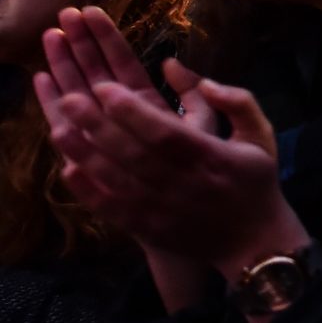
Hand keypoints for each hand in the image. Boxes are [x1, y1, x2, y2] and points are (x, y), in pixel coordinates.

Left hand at [36, 8, 307, 276]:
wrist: (253, 242)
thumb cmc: (255, 181)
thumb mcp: (261, 134)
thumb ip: (236, 101)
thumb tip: (199, 79)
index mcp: (212, 157)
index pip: (165, 132)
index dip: (133, 112)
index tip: (105, 87)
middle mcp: (184, 184)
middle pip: (133, 153)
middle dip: (99, 125)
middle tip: (70, 98)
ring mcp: (162, 210)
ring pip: (116, 179)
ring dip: (86, 154)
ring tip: (59, 128)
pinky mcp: (148, 229)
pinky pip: (112, 208)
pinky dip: (88, 191)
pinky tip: (68, 170)